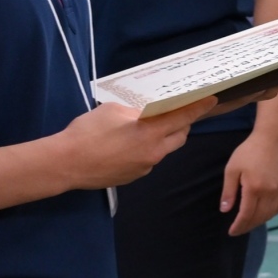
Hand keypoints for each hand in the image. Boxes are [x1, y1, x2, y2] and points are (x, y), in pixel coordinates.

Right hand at [51, 100, 212, 189]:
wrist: (65, 163)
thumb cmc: (87, 132)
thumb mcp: (114, 111)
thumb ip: (136, 111)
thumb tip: (145, 114)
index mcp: (151, 132)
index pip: (184, 117)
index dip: (199, 108)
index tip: (212, 100)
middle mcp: (154, 152)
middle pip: (179, 136)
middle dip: (181, 124)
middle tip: (174, 113)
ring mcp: (145, 167)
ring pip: (164, 150)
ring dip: (162, 138)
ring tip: (146, 129)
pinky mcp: (133, 177)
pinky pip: (148, 160)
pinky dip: (146, 150)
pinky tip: (128, 145)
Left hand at [220, 130, 277, 235]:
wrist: (272, 139)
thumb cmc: (248, 152)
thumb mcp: (232, 169)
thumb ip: (229, 191)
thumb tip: (225, 210)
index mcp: (254, 188)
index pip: (247, 214)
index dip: (239, 225)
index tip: (231, 232)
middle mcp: (270, 192)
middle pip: (259, 217)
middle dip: (248, 226)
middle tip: (238, 230)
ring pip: (271, 214)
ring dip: (260, 222)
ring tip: (250, 223)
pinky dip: (271, 214)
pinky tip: (264, 214)